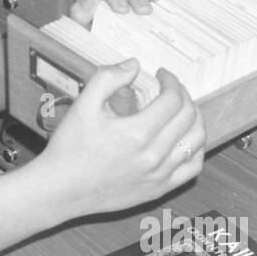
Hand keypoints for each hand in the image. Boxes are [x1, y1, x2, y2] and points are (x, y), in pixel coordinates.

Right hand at [38, 59, 204, 219]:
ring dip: (194, 119)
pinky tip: (186, 139)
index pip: (172, 99)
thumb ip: (107, 78)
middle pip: (188, 117)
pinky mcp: (158, 190)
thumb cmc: (68, 149)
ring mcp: (159, 175)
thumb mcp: (82, 105)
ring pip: (196, 141)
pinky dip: (195, 149)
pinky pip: (192, 168)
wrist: (60, 190)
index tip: (162, 74)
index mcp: (137, 133)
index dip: (172, 81)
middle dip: (183, 95)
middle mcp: (153, 156)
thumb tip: (133, 65)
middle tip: (171, 88)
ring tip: (182, 110)